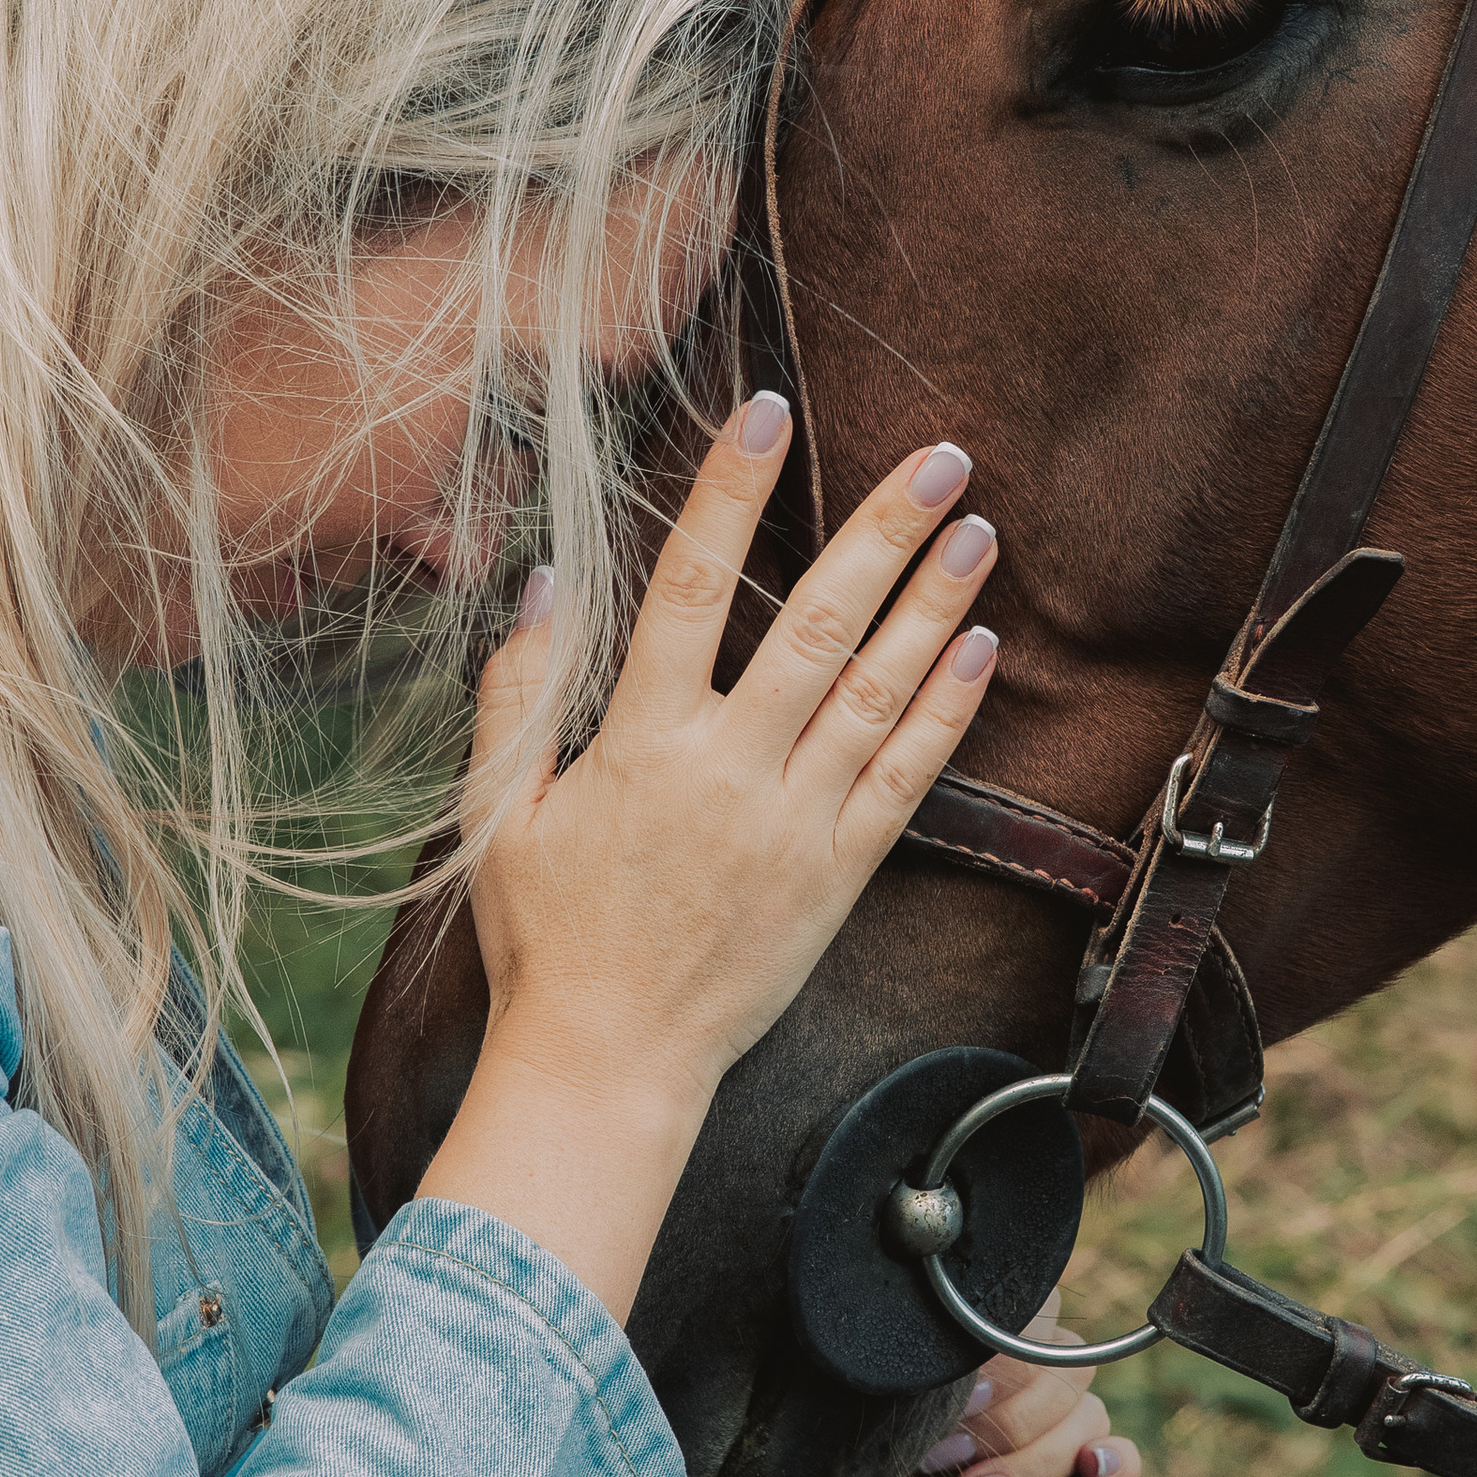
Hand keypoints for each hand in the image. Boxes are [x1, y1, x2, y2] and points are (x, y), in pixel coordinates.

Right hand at [421, 396, 1000, 1320]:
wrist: (609, 1064)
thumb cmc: (542, 940)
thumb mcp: (496, 813)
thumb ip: (518, 694)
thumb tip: (544, 579)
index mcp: (641, 743)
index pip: (692, 587)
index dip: (731, 493)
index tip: (767, 412)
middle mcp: (729, 771)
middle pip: (819, 623)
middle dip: (884, 531)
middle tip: (943, 456)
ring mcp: (793, 824)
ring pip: (878, 691)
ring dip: (935, 603)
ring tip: (979, 530)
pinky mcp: (837, 875)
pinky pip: (905, 777)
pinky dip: (945, 709)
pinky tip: (978, 647)